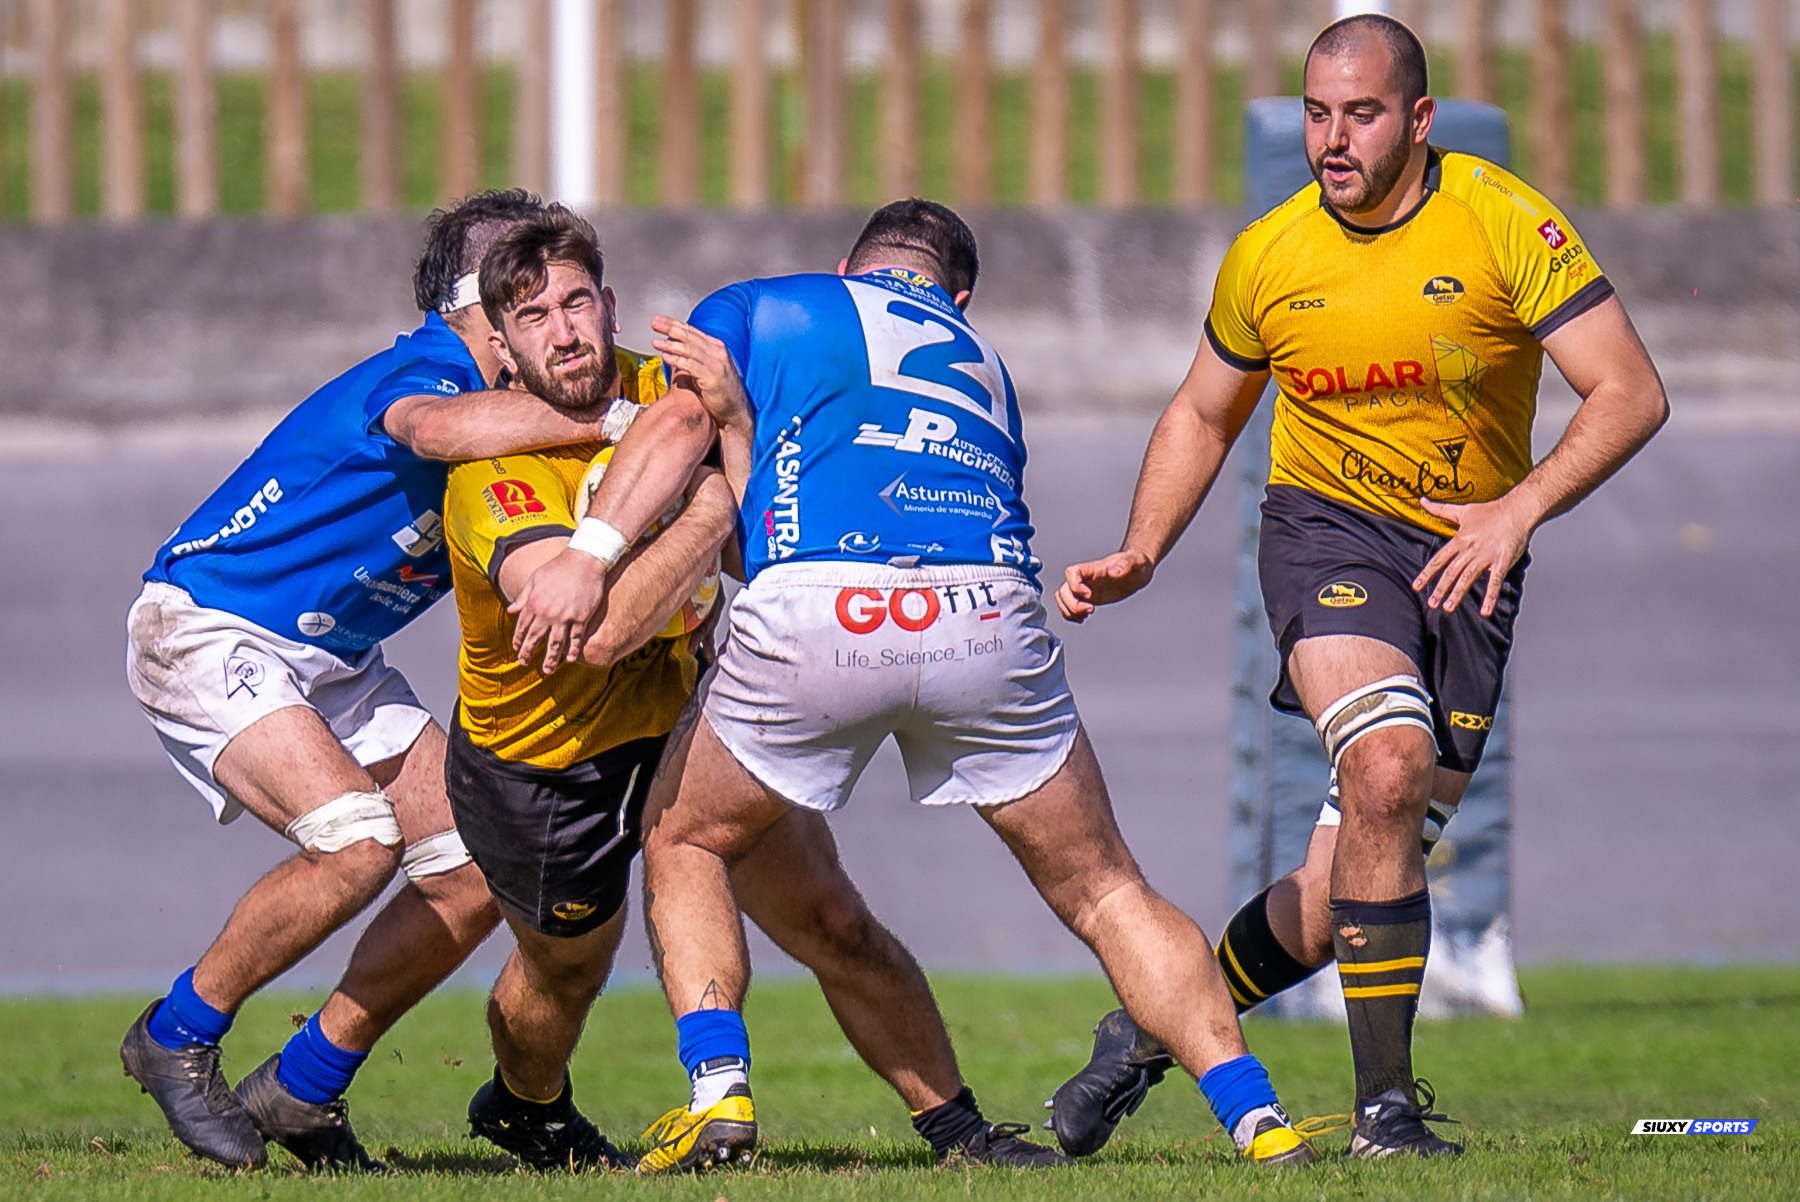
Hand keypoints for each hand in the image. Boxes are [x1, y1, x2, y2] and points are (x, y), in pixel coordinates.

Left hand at [509, 549, 609, 674]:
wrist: (583, 561)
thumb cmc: (558, 567)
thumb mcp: (534, 579)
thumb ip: (522, 596)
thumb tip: (510, 610)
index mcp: (533, 603)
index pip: (522, 627)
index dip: (519, 640)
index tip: (518, 649)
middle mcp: (547, 613)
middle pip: (535, 638)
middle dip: (528, 653)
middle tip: (525, 664)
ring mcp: (565, 617)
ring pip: (555, 643)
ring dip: (550, 659)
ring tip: (548, 670)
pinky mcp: (581, 617)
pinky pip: (576, 638)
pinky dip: (574, 650)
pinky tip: (571, 659)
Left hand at [651, 316, 749, 431]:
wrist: (736, 410)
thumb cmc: (719, 391)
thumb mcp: (709, 368)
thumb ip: (695, 357)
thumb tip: (674, 349)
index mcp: (716, 347)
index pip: (693, 331)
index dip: (674, 324)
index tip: (659, 320)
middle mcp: (717, 352)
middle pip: (690, 336)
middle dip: (670, 328)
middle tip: (654, 322)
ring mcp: (716, 364)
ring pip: (690, 349)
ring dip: (670, 345)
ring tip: (655, 343)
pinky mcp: (712, 378)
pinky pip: (691, 366)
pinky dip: (677, 361)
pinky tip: (665, 357)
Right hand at [1054, 549, 1155, 622]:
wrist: (1137, 571)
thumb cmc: (1137, 563)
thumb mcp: (1136, 562)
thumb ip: (1125, 565)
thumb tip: (1114, 572)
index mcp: (1094, 569)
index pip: (1072, 572)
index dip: (1075, 586)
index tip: (1090, 595)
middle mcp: (1086, 579)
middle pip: (1064, 589)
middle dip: (1072, 604)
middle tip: (1091, 610)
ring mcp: (1085, 588)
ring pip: (1062, 598)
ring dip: (1069, 611)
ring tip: (1085, 616)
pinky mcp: (1088, 598)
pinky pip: (1069, 606)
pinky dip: (1071, 615)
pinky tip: (1083, 618)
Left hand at [1412, 496, 1535, 614]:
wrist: (1517, 509)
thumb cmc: (1490, 511)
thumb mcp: (1463, 510)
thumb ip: (1440, 509)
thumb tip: (1422, 500)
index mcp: (1460, 540)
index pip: (1439, 560)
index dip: (1427, 573)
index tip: (1416, 587)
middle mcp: (1470, 549)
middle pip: (1451, 572)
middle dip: (1440, 588)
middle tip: (1431, 604)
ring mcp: (1486, 556)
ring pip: (1468, 578)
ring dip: (1458, 593)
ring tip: (1448, 608)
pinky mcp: (1503, 561)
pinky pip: (1495, 582)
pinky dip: (1490, 597)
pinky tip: (1485, 612)